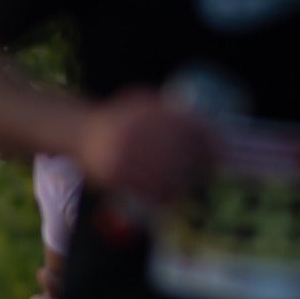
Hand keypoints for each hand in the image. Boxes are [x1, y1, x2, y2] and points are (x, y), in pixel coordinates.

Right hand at [75, 89, 217, 205]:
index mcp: (143, 113)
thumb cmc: (116, 118)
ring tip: (193, 184)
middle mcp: (134, 134)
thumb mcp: (140, 102)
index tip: (220, 149)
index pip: (185, 126)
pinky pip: (145, 191)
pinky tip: (173, 196)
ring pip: (165, 175)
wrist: (78, 133)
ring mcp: (123, 157)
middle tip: (211, 170)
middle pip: (179, 153)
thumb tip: (203, 123)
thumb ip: (166, 110)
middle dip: (200, 164)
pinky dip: (164, 196)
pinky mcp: (114, 177)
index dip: (207, 140)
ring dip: (184, 182)